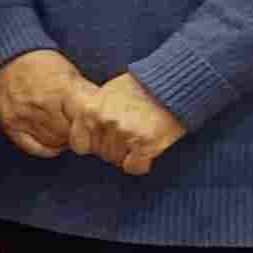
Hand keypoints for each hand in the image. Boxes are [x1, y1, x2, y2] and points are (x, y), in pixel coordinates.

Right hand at [0, 48, 92, 161]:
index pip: (84, 120)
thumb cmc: (43, 65)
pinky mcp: (10, 124)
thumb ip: (86, 94)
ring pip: (53, 142)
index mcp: (61, 90)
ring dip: (63, 140)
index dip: (91, 125)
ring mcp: (24, 116)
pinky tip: (53, 142)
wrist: (9, 59)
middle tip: (79, 127)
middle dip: (76, 132)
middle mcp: (41, 105)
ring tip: (65, 130)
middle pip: (69, 134)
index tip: (93, 125)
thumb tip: (104, 112)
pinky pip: (34, 147)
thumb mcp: (71, 74)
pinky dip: (47, 149)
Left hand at [70, 71, 186, 177]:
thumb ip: (94, 112)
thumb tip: (83, 130)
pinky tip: (147, 152)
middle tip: (131, 135)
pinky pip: (134, 167)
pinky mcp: (144, 143)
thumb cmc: (141, 87)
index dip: (94, 144)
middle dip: (114, 148)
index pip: (79, 145)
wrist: (173, 84)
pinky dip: (140, 164)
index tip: (107, 138)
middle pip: (101, 154)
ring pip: (117, 160)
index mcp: (90, 110)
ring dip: (128, 155)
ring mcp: (123, 133)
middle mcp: (103, 122)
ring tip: (141, 137)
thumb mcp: (108, 92)